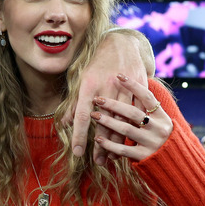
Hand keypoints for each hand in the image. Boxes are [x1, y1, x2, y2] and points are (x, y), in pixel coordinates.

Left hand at [61, 31, 149, 163]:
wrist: (121, 43)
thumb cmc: (97, 63)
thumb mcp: (82, 79)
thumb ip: (74, 103)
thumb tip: (65, 123)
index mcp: (89, 85)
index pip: (82, 115)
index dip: (80, 135)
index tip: (78, 153)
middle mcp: (106, 87)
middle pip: (104, 122)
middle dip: (101, 144)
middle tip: (97, 162)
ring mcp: (124, 88)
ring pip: (122, 120)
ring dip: (117, 141)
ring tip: (112, 156)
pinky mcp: (139, 88)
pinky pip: (137, 113)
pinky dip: (133, 128)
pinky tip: (129, 142)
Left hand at [91, 74, 172, 160]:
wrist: (176, 163)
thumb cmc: (159, 137)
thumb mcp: (158, 121)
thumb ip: (145, 109)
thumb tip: (127, 89)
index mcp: (161, 116)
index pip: (147, 97)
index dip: (133, 85)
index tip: (118, 75)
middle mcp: (158, 128)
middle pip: (133, 113)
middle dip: (113, 105)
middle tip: (97, 99)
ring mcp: (152, 143)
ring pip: (126, 129)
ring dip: (108, 122)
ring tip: (93, 116)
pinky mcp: (145, 156)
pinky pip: (124, 149)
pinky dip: (109, 144)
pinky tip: (98, 139)